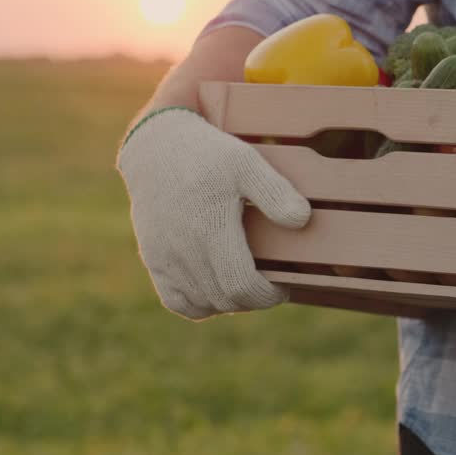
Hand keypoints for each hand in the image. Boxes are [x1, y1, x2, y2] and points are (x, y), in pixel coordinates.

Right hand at [117, 108, 311, 319]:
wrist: (156, 149)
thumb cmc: (207, 155)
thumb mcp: (246, 162)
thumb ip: (275, 191)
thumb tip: (303, 219)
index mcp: (209, 228)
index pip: (241, 285)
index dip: (267, 295)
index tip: (283, 286)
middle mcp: (183, 249)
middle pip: (224, 299)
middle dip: (254, 299)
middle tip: (270, 285)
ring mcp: (164, 258)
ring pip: (201, 305)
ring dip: (229, 303)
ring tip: (247, 283)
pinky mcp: (153, 260)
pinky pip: (176, 301)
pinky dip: (199, 304)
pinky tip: (217, 288)